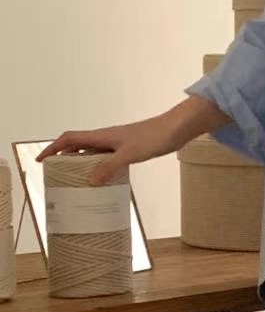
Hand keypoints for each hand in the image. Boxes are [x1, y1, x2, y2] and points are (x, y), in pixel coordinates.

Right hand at [37, 116, 179, 184]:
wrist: (176, 129)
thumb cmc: (154, 137)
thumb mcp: (129, 154)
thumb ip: (110, 167)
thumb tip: (90, 181)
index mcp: (102, 135)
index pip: (69, 139)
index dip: (53, 148)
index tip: (41, 160)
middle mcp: (106, 138)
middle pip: (77, 145)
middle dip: (63, 157)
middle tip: (55, 174)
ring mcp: (117, 143)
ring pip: (91, 152)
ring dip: (81, 163)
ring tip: (75, 180)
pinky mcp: (128, 148)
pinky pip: (106, 157)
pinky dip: (99, 166)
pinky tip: (103, 178)